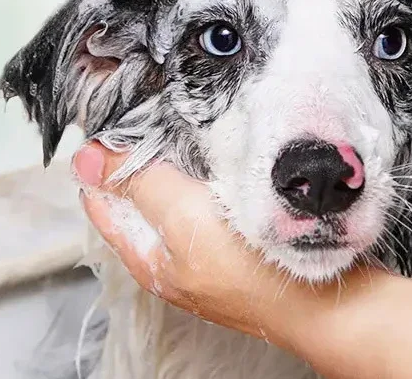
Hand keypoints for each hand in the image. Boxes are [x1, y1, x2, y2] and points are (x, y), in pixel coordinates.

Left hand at [73, 142, 318, 342]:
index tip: (117, 118)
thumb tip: (89, 158)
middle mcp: (176, 252)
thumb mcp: (184, 222)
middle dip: (143, 153)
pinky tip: (227, 152)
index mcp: (150, 255)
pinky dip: (212, 169)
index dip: (105, 157)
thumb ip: (142, 187)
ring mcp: (210, 244)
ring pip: (181, 191)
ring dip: (180, 158)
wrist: (321, 301)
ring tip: (189, 121)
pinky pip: (215, 193)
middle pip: (144, 193)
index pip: (107, 199)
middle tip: (154, 111)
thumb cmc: (252, 271)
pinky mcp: (241, 234)